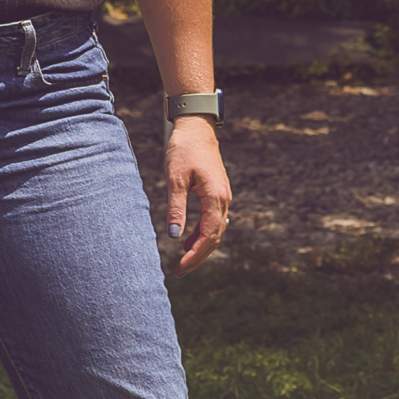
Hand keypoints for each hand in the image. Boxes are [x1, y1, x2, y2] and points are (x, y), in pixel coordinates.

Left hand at [165, 117, 230, 271]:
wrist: (196, 127)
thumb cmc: (184, 149)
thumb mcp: (175, 179)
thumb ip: (176, 208)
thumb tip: (174, 237)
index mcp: (216, 197)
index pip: (208, 235)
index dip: (195, 255)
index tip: (181, 268)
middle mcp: (224, 199)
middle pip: (215, 237)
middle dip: (199, 256)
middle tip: (180, 272)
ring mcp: (223, 196)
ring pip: (216, 230)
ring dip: (201, 247)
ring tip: (184, 260)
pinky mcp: (218, 192)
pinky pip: (214, 220)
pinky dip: (203, 234)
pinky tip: (189, 239)